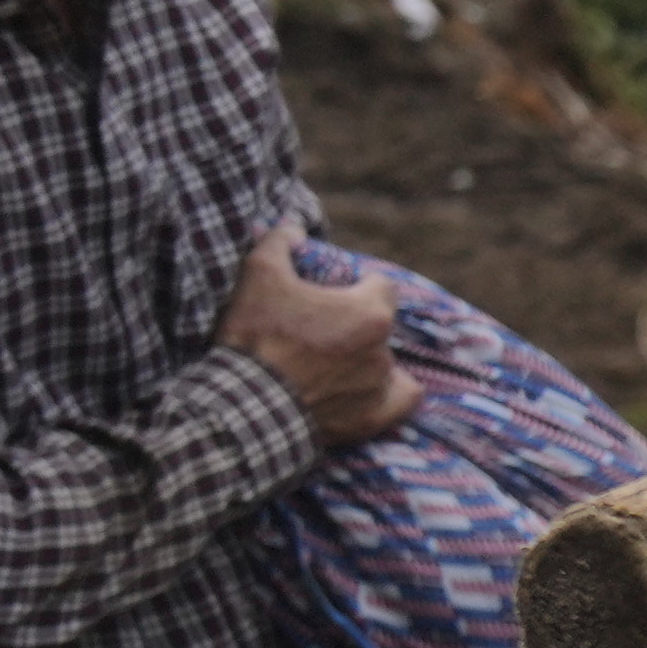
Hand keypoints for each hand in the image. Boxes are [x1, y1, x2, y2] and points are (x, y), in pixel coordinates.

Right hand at [226, 225, 407, 443]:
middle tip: (321, 329)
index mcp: (369, 312)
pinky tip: (371, 389)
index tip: (335, 291)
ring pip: (388, 363)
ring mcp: (379, 388)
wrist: (244, 404)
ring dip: (367, 358)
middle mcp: (383, 351)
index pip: (382, 286)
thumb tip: (294, 227)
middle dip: (357, 323)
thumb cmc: (254, 335)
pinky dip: (390, 393)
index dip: (359, 285)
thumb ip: (280, 242)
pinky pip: (402, 401)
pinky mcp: (371, 420)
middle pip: (381, 326)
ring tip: (334, 361)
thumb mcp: (259, 273)